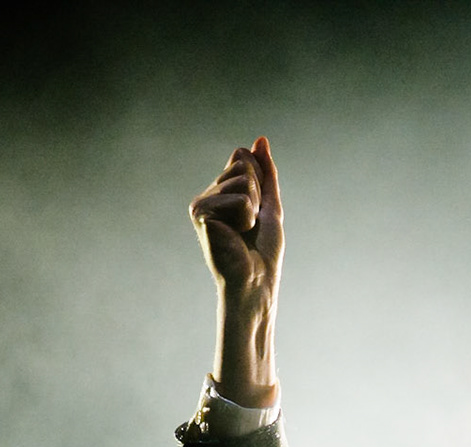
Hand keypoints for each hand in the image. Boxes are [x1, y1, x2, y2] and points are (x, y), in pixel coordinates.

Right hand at [190, 137, 283, 406]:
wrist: (256, 283)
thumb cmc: (263, 252)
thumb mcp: (270, 205)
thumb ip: (266, 172)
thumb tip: (259, 139)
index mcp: (222, 192)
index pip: (243, 159)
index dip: (260, 183)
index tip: (256, 213)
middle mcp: (208, 195)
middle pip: (242, 165)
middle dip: (258, 194)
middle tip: (250, 226)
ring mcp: (201, 203)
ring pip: (243, 180)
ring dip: (254, 208)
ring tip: (243, 232)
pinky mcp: (200, 212)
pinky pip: (239, 198)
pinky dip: (246, 217)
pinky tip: (235, 235)